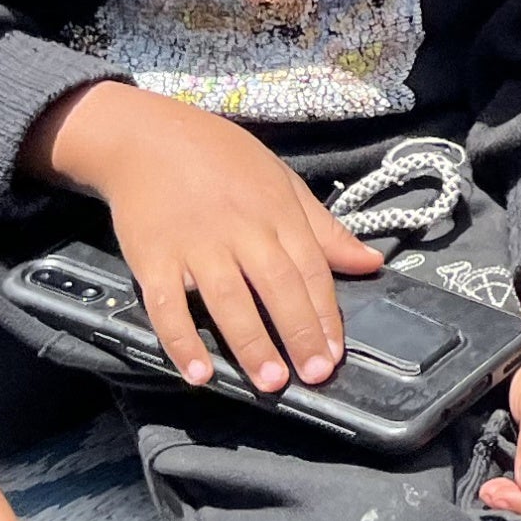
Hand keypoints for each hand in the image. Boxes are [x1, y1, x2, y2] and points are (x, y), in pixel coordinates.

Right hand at [30, 82, 378, 392]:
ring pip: (227, 299)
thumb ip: (325, 229)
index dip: (324, 314)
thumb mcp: (282, 182)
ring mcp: (195, 245)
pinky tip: (197, 372)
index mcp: (277, 213)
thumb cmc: (222, 160)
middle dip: (298, 333)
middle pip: (277, 286)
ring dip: (250, 343)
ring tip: (269, 381)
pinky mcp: (152, 258)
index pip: (310, 269)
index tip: (335, 354)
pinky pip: (166, 305)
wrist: (148, 139)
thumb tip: (372, 263)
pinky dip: (181, 340)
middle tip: (313, 376)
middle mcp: (241, 231)